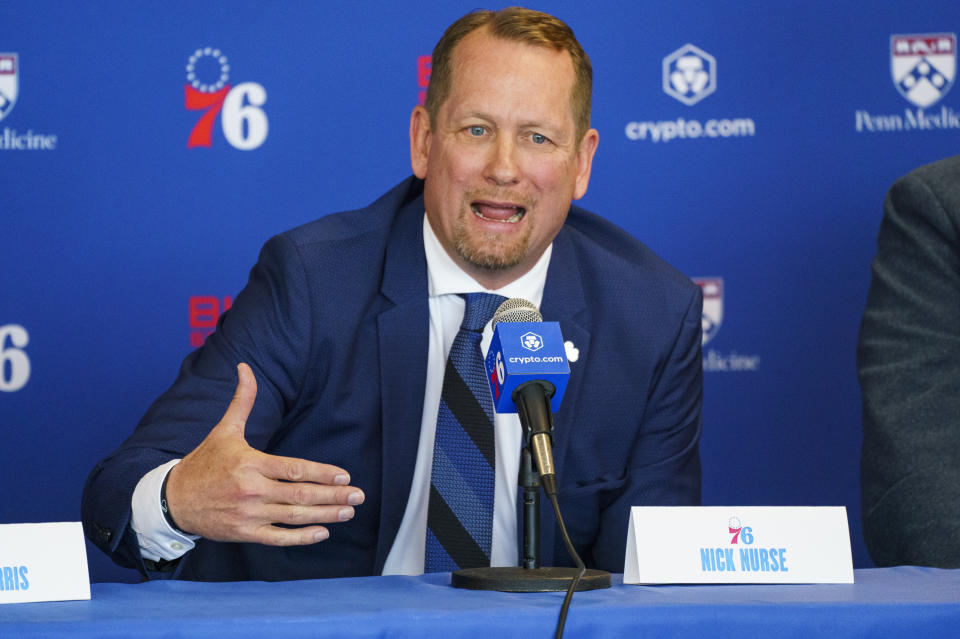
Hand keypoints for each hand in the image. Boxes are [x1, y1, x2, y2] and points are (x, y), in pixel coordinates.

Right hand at [164, 363, 364, 544]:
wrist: (173, 499)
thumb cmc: (204, 462)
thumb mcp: (224, 430)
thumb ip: (242, 400)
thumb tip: (245, 367)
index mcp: (250, 463)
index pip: (294, 469)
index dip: (321, 473)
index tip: (344, 476)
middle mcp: (251, 490)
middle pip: (299, 495)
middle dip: (332, 496)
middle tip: (358, 495)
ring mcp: (248, 514)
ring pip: (293, 517)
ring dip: (324, 516)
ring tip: (348, 512)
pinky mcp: (244, 533)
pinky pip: (277, 538)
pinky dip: (301, 538)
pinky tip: (322, 533)